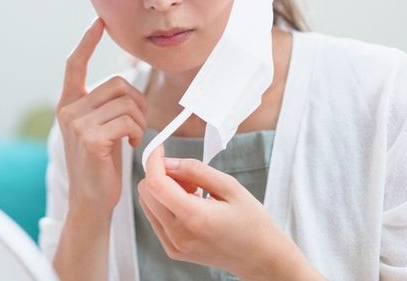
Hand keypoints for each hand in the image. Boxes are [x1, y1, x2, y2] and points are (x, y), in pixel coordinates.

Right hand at [56, 17, 148, 214]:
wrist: (91, 201)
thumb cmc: (100, 166)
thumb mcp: (98, 130)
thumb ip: (103, 106)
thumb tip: (126, 85)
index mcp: (68, 104)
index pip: (74, 65)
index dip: (87, 41)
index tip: (99, 22)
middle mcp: (68, 110)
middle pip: (117, 84)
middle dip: (137, 101)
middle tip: (138, 124)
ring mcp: (77, 124)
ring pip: (126, 102)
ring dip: (140, 119)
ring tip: (134, 136)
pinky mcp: (90, 138)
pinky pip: (127, 120)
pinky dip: (137, 130)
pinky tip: (131, 144)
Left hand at [138, 145, 324, 280]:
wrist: (260, 258)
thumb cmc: (252, 223)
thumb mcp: (230, 187)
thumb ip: (195, 170)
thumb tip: (168, 161)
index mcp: (195, 218)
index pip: (156, 184)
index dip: (153, 162)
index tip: (159, 149)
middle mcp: (179, 235)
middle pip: (146, 193)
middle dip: (161, 175)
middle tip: (189, 177)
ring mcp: (173, 245)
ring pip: (147, 204)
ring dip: (162, 190)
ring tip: (193, 192)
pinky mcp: (172, 250)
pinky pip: (155, 217)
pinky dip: (166, 204)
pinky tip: (190, 205)